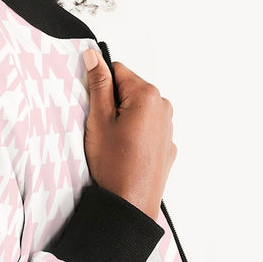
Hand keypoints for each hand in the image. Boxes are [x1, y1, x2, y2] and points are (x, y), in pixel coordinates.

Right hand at [82, 48, 176, 221]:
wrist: (129, 205)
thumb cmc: (114, 164)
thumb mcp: (99, 119)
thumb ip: (98, 83)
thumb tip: (94, 57)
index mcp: (147, 95)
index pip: (117, 70)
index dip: (101, 87)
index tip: (96, 108)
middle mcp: (163, 107)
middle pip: (129, 89)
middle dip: (113, 102)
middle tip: (103, 128)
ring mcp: (168, 127)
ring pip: (137, 108)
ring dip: (124, 118)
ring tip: (114, 142)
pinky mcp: (167, 144)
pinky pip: (146, 127)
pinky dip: (134, 133)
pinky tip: (125, 151)